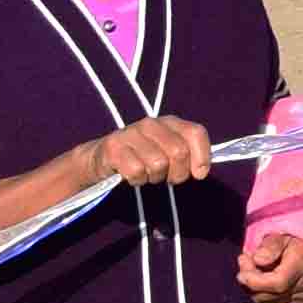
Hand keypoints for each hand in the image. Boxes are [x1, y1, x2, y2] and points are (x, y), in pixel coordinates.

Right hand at [96, 118, 219, 188]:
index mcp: (169, 122)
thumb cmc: (142, 158)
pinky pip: (136, 171)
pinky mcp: (114, 148)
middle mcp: (151, 124)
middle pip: (179, 152)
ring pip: (158, 164)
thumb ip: (187, 156)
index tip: (199, 174)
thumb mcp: (166, 153)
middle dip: (178, 173)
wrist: (100, 158)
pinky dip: (137, 180)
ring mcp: (131, 133)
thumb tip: (202, 171)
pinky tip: (132, 176)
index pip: (196, 132)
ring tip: (147, 175)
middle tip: (168, 178)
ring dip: (154, 178)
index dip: (202, 155)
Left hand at [238, 227, 302, 302]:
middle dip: (249, 281)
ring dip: (252, 289)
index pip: (277, 282)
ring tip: (252, 270)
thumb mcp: (282, 236)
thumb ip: (270, 246)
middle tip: (244, 260)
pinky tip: (260, 282)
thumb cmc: (295, 241)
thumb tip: (257, 260)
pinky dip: (260, 297)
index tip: (242, 260)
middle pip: (268, 295)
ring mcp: (302, 298)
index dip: (255, 279)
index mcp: (302, 264)